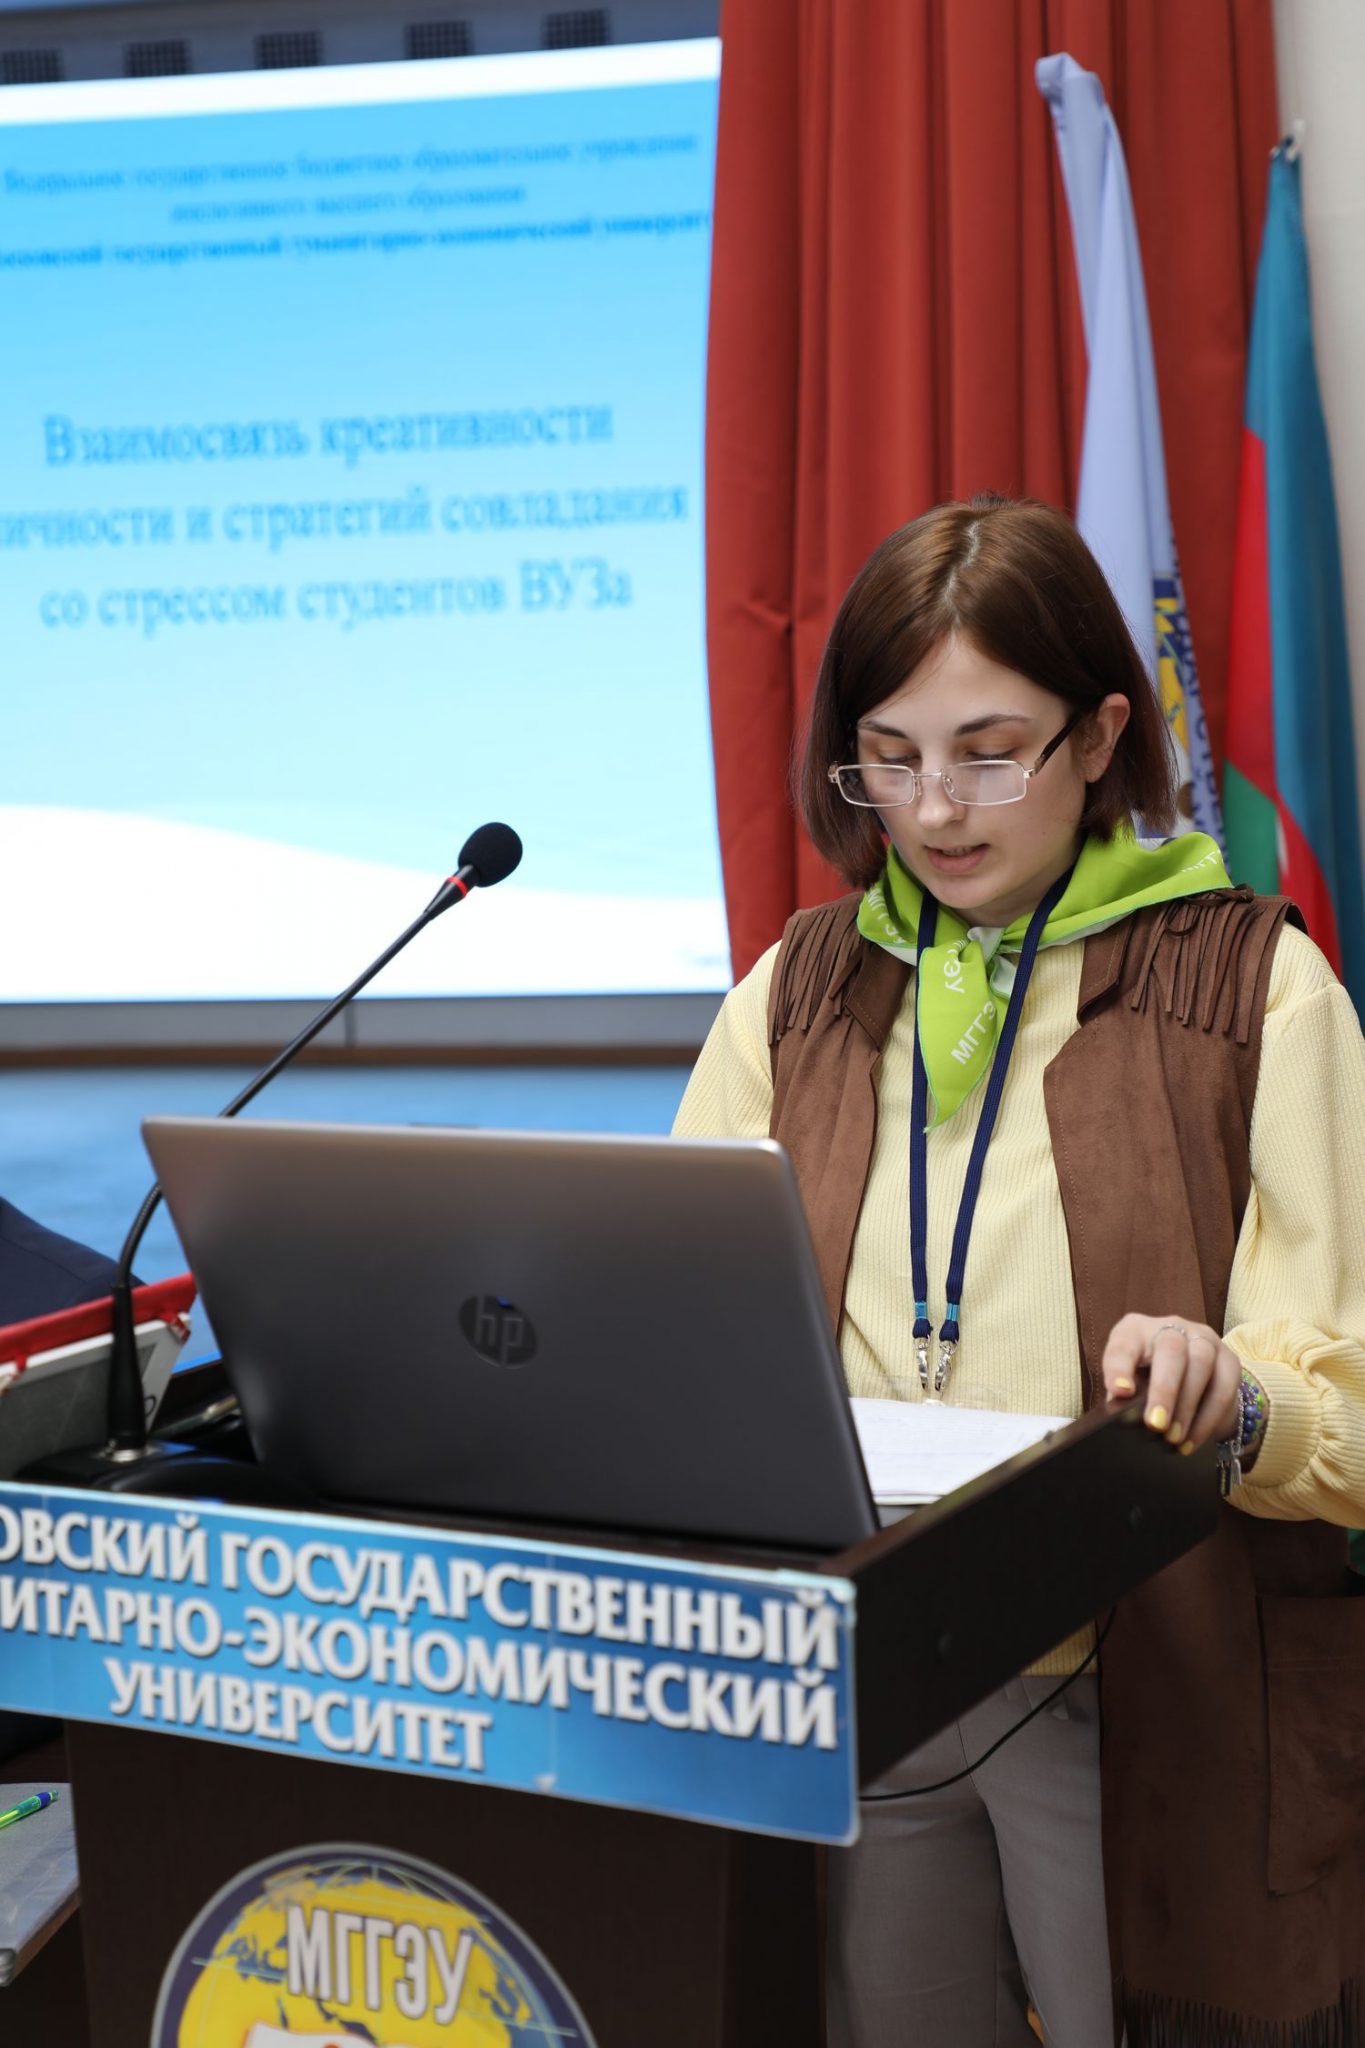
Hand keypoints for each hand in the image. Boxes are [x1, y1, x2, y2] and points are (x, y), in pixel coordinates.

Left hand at [1101, 1314, 1241, 1448]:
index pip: (1125, 1342)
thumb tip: (1124, 1420)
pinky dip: (1208, 1418)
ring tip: (1174, 1438)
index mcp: (1135, 1331)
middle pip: (1171, 1348)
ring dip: (1187, 1405)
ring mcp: (1203, 1339)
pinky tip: (1192, 1440)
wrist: (1188, 1387)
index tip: (1120, 1392)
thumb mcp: (1129, 1388)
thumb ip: (1124, 1399)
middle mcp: (1171, 1327)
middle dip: (1164, 1389)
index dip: (1120, 1366)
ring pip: (1201, 1362)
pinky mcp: (1229, 1359)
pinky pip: (1224, 1386)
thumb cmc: (1146, 1386)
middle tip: (1156, 1424)